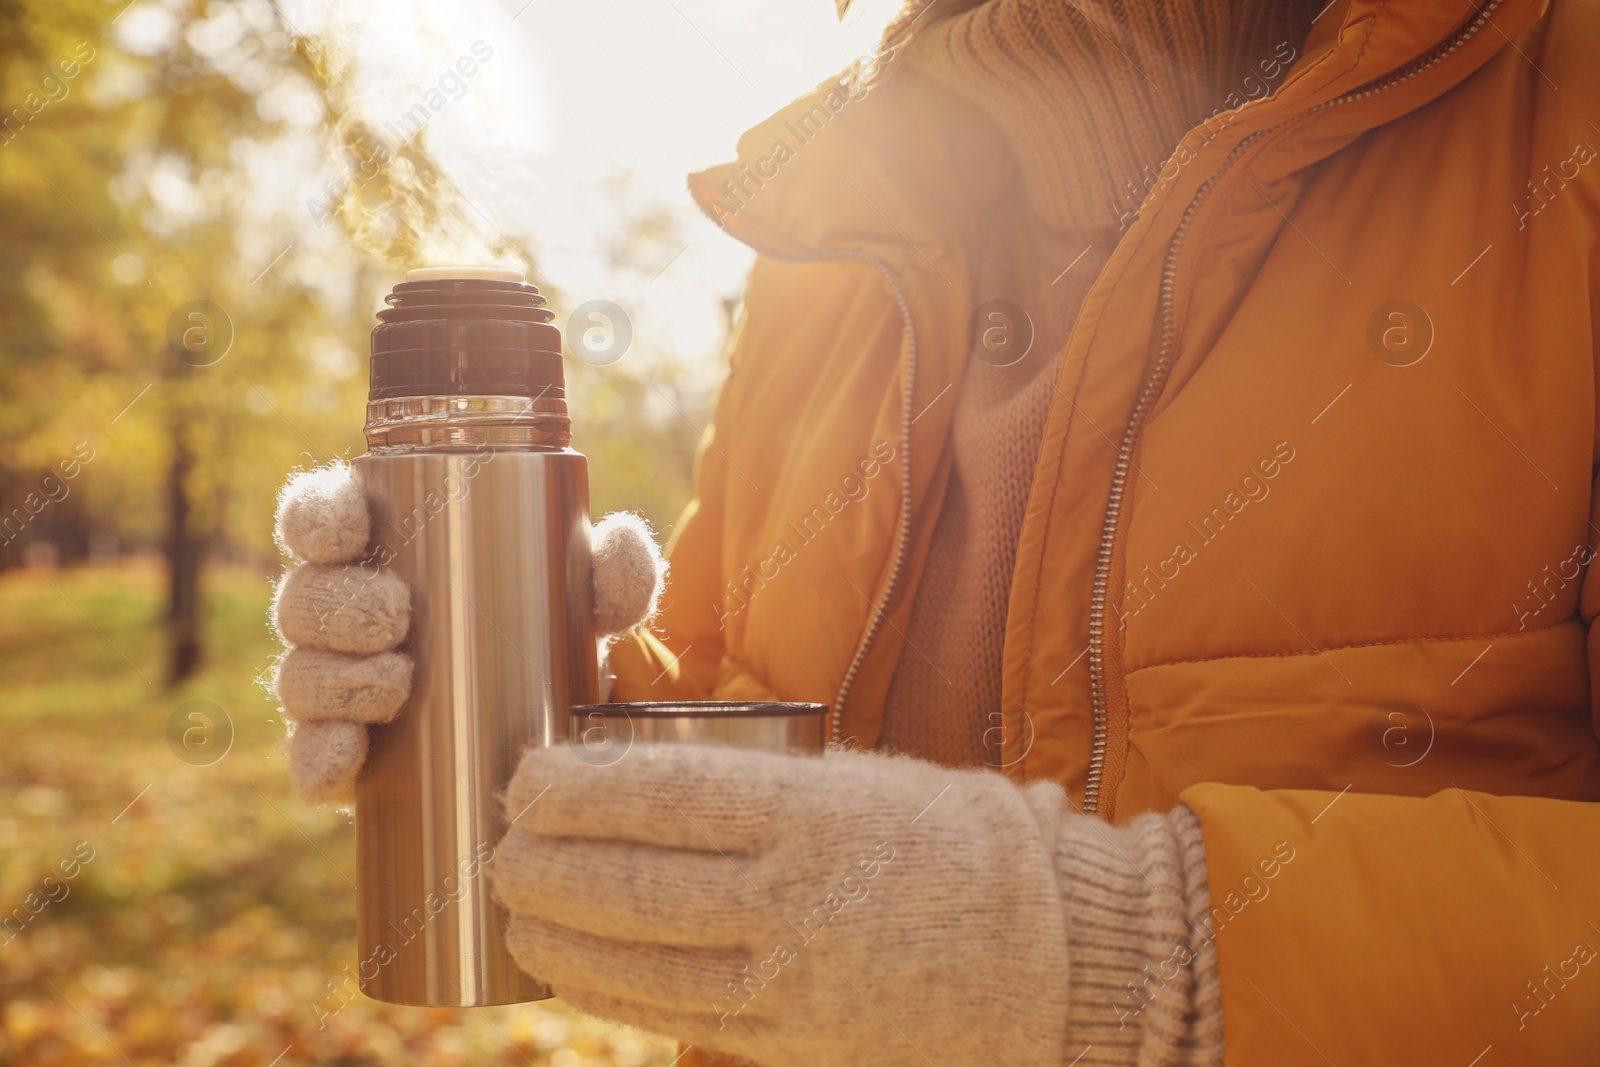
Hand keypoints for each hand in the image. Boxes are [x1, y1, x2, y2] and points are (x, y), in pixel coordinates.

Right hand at [270, 462, 665, 804]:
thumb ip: (616, 569)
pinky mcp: (347, 755)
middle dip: (337, 604)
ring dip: (333, 677)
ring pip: (299, 674)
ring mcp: (338, 688)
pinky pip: (310, 757)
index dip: (316, 517)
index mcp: (388, 552)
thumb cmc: (560, 637)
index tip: (347, 531)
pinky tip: (347, 758)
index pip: (322, 516)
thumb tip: (620, 540)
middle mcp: (346, 615)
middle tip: (394, 617)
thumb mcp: (595, 602)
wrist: (560, 731)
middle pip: (304, 598)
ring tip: (395, 683)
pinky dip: (320, 758)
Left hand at [491, 743, 1073, 1066]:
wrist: (1062, 965)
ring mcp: (790, 986)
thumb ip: (774, 784)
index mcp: (816, 817)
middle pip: (628, 884)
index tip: (526, 775)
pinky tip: (570, 967)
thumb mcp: (878, 781)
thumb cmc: (971, 849)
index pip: (658, 798)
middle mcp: (792, 903)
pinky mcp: (792, 1045)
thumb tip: (660, 780)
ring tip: (514, 904)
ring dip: (556, 932)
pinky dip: (608, 991)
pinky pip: (675, 1017)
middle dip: (541, 863)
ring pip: (636, 961)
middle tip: (502, 841)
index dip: (571, 789)